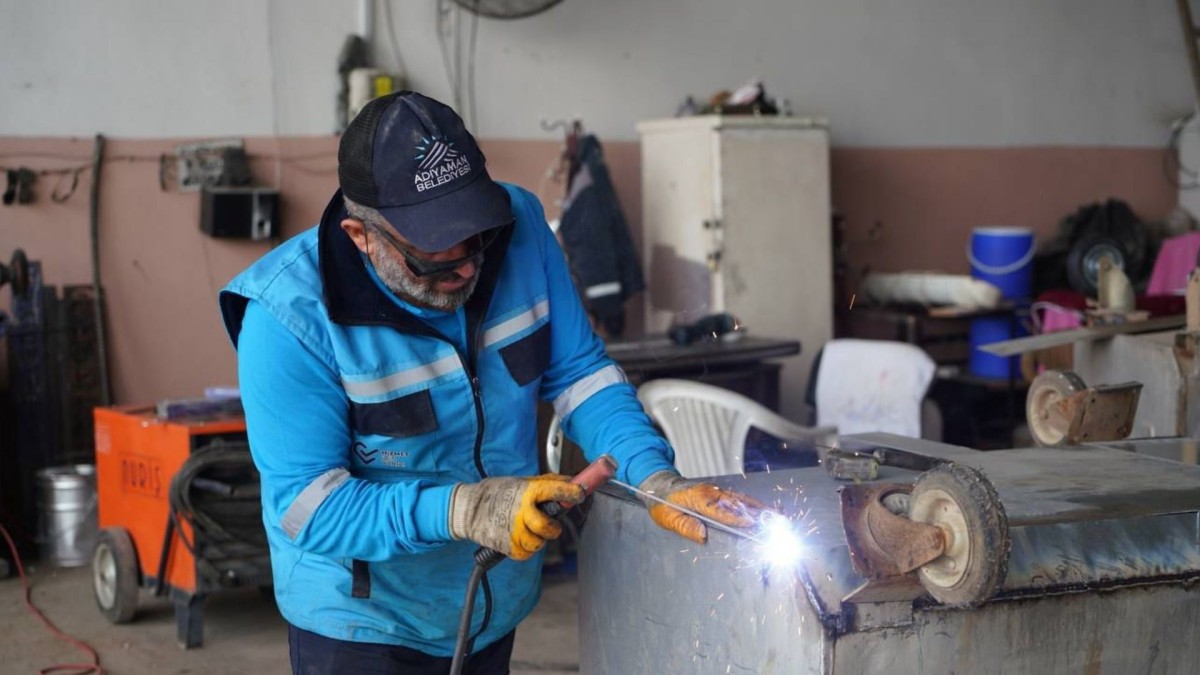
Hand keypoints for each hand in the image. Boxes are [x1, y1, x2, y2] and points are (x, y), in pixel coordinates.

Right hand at [449, 474, 584, 560]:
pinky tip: (518, 537)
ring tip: (527, 530)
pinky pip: (527, 553)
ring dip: (537, 539)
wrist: (469, 509)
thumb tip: (573, 481)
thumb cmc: (499, 493)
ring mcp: (514, 530)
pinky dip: (526, 548)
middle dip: (552, 529)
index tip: (581, 493)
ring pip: (539, 543)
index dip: (571, 493)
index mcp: (527, 492)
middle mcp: (522, 511)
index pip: (555, 490)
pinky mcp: (507, 546)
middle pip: (549, 528)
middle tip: (547, 525)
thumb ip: (547, 483)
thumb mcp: (521, 482)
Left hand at [638, 471, 765, 543]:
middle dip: (757, 513)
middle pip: (737, 504)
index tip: (751, 523)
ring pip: (741, 500)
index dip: (736, 517)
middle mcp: (711, 493)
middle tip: (776, 521)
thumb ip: (685, 526)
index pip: (720, 510)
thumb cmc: (663, 503)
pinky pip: (738, 499)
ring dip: (759, 508)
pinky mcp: (719, 494)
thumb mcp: (668, 518)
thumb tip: (703, 535)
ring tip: (778, 517)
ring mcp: (716, 492)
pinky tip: (765, 512)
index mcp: (698, 499)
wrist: (660, 485)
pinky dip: (753, 505)